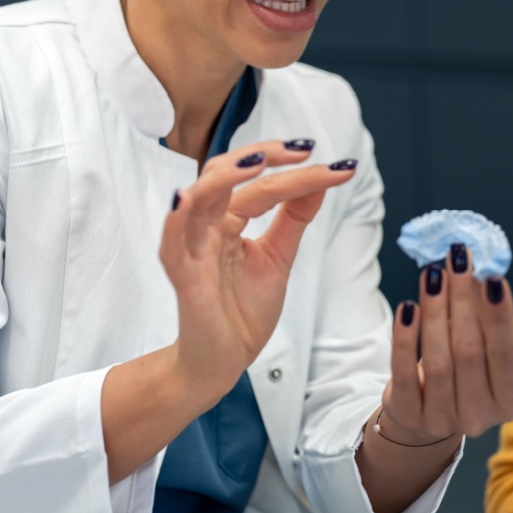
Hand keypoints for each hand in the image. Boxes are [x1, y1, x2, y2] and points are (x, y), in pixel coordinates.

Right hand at [161, 140, 355, 407]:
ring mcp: (193, 251)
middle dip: (264, 156)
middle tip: (306, 150)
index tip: (340, 168)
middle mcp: (207, 228)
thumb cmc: (242, 312)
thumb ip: (293, 219)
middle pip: (226, 175)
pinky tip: (187, 198)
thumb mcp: (278, 257)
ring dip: (226, 175)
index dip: (296, 171)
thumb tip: (320, 180)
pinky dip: (177, 219)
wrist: (224, 362)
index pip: (260, 184)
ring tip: (262, 161)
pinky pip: (172, 244)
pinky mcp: (184, 279)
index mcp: (228, 221)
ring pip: (198, 198)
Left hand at [379, 244, 512, 442]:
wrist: (427, 407)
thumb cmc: (463, 368)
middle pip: (469, 352)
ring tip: (432, 275)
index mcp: (510, 399)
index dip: (499, 316)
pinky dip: (406, 338)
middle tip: (456, 261)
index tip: (492, 276)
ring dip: (434, 312)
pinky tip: (408, 307)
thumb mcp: (481, 346)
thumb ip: (483, 311)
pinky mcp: (409, 415)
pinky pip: (404, 372)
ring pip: (438, 361)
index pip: (506, 354)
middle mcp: (480, 415)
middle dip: (462, 301)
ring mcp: (443, 420)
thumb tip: (478, 264)